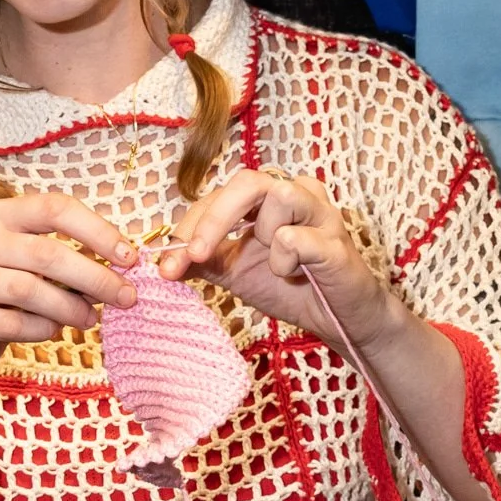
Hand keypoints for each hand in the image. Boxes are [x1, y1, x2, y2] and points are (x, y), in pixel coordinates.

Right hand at [0, 189, 141, 382]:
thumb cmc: (1, 296)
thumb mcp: (28, 265)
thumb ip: (63, 258)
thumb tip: (121, 268)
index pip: (53, 208)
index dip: (97, 230)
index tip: (129, 257)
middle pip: (47, 252)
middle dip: (95, 277)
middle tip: (125, 297)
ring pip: (29, 289)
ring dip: (70, 308)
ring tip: (90, 320)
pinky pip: (10, 323)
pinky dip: (41, 329)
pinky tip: (52, 331)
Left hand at [158, 170, 394, 357]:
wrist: (337, 320)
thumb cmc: (292, 288)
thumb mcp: (235, 273)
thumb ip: (202, 260)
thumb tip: (162, 263)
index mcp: (269, 197)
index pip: (220, 195)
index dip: (190, 225)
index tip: (168, 264)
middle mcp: (297, 192)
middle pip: (246, 181)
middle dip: (213, 221)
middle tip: (193, 256)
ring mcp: (320, 212)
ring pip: (278, 196)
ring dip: (263, 237)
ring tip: (274, 265)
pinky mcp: (335, 240)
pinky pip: (294, 237)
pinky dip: (283, 260)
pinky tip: (295, 275)